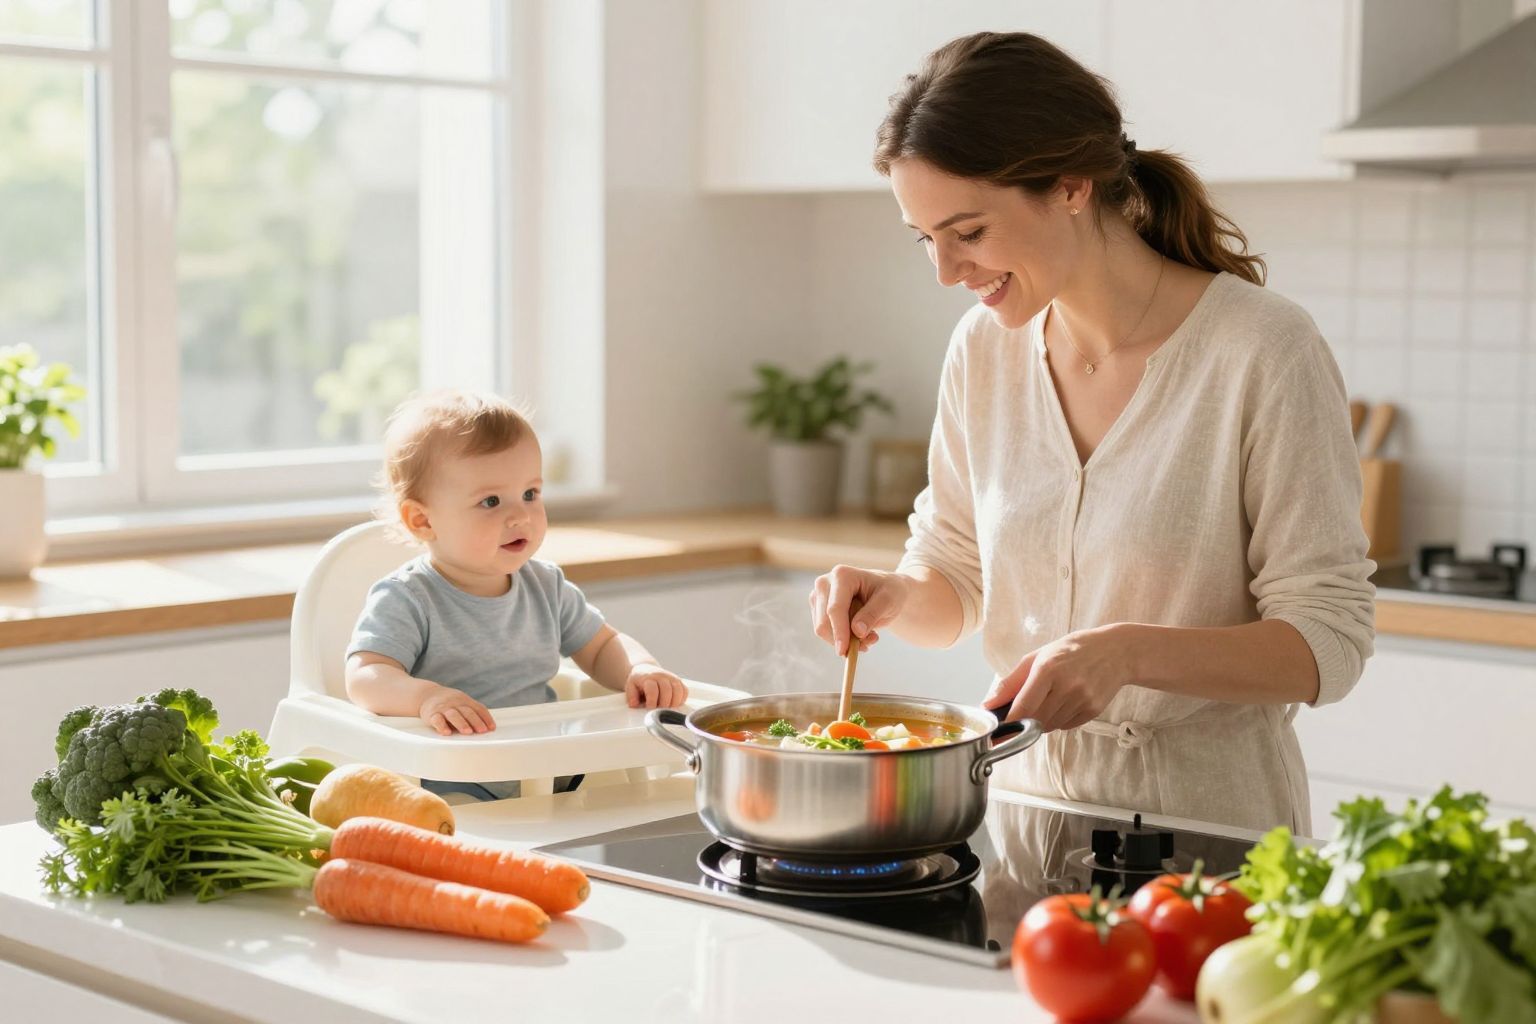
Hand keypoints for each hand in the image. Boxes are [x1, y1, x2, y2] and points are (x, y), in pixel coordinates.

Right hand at [419, 685, 495, 735]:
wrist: (426, 694)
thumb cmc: (450, 703)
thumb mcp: (462, 703)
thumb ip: (473, 712)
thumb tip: (488, 728)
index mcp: (466, 701)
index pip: (478, 708)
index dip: (486, 718)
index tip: (491, 728)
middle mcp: (455, 703)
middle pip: (467, 711)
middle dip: (476, 721)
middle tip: (482, 731)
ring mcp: (443, 708)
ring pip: (453, 715)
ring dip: (461, 723)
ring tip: (468, 732)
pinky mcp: (431, 714)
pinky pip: (437, 720)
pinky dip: (442, 726)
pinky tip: (447, 733)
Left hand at [625, 664, 687, 708]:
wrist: (645, 669)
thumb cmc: (638, 681)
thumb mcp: (630, 687)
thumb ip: (631, 696)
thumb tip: (635, 704)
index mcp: (648, 677)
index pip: (652, 689)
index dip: (652, 701)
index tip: (650, 708)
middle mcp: (661, 676)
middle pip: (667, 690)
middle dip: (664, 704)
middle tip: (659, 710)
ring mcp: (671, 677)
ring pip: (678, 690)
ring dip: (674, 702)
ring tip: (667, 708)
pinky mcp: (678, 681)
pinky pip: (685, 690)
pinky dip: (681, 699)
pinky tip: (674, 703)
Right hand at [809, 564, 911, 655]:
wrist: (884, 591)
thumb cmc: (888, 592)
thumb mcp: (889, 601)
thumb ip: (872, 614)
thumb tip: (857, 631)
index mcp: (842, 575)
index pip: (835, 609)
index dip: (839, 631)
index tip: (844, 651)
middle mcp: (824, 583)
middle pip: (824, 622)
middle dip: (845, 639)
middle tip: (870, 642)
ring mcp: (818, 595)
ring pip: (822, 630)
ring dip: (845, 640)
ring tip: (869, 636)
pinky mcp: (817, 608)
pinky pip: (824, 632)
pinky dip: (841, 638)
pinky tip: (858, 633)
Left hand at [984, 624, 1136, 731]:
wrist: (1116, 652)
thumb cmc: (1071, 650)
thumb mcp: (1038, 657)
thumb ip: (1011, 682)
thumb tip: (988, 704)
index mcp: (1048, 669)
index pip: (1023, 706)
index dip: (1008, 723)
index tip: (997, 732)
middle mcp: (1067, 686)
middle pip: (1035, 720)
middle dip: (1024, 720)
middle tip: (1023, 710)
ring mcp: (1082, 700)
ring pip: (1049, 726)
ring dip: (1041, 720)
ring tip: (1050, 698)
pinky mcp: (1093, 711)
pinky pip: (1065, 726)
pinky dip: (1058, 720)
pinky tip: (1066, 701)